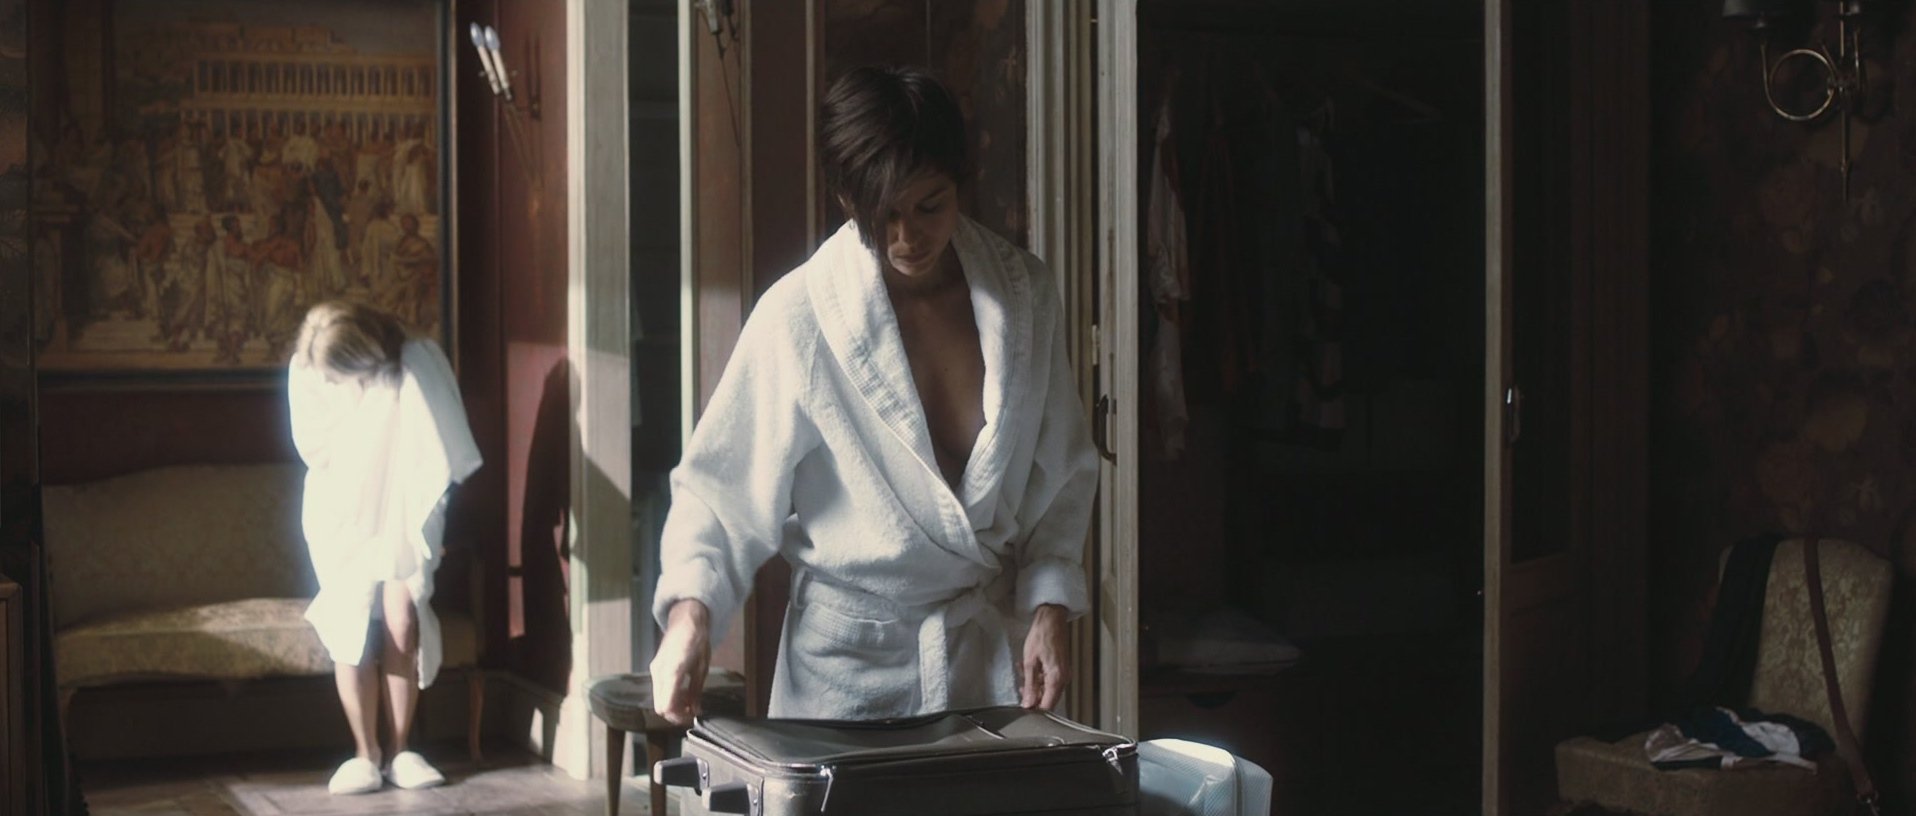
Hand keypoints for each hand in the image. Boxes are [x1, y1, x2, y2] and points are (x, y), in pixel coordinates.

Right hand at [649, 599, 711, 725]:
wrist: (686, 620)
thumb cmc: (697, 640)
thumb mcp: (702, 667)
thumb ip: (696, 691)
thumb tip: (695, 709)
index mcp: (673, 671)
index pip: (667, 705)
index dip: (678, 717)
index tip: (690, 717)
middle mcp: (659, 672)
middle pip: (660, 706)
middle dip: (675, 714)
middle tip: (691, 712)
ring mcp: (655, 670)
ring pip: (658, 699)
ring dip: (672, 706)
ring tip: (689, 702)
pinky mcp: (655, 668)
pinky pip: (659, 689)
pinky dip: (668, 696)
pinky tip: (682, 693)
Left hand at [1020, 604, 1070, 710]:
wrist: (1051, 619)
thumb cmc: (1043, 635)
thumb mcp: (1030, 662)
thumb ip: (1029, 686)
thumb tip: (1028, 703)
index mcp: (1057, 678)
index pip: (1048, 705)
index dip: (1034, 709)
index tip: (1024, 707)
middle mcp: (1064, 678)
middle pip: (1048, 698)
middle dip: (1032, 694)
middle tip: (1021, 685)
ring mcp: (1063, 673)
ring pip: (1047, 689)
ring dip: (1034, 683)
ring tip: (1024, 670)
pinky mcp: (1061, 668)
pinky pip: (1049, 679)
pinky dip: (1038, 676)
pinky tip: (1029, 667)